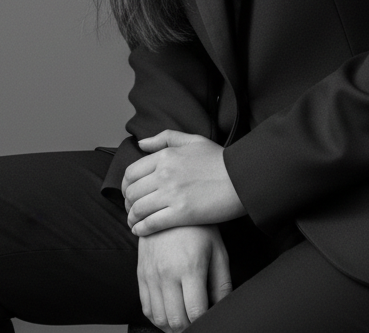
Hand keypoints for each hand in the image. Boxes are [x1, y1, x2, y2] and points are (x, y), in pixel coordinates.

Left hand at [122, 130, 246, 235]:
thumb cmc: (220, 159)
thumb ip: (165, 138)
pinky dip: (141, 229)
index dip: (126, 186)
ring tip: (135, 222)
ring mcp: (172, 194)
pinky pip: (151, 224)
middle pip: (132, 192)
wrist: (243, 177)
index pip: (131, 172)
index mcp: (166, 155)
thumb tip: (140, 143)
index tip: (130, 193)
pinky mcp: (181, 214)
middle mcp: (165, 173)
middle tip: (132, 210)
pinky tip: (141, 231)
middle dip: (128, 203)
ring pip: (138, 209)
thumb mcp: (193, 140)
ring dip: (132, 218)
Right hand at [137, 225, 231, 332]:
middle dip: (190, 328)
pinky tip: (170, 314)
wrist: (169, 205)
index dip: (204, 322)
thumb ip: (222, 284)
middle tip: (199, 322)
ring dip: (173, 327)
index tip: (210, 319)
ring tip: (186, 322)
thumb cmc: (199, 229)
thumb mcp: (218, 251)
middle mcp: (167, 273)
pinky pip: (146, 308)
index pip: (195, 312)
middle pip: (176, 320)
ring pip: (159, 318)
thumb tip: (223, 309)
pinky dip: (158, 318)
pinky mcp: (141, 274)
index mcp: (190, 267)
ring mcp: (151, 274)